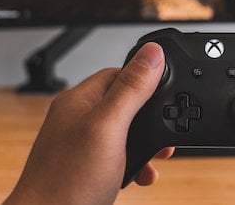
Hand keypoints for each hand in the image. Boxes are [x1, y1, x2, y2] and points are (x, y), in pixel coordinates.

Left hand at [4, 42, 173, 204]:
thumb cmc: (66, 181)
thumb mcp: (109, 127)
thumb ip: (131, 89)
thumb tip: (152, 53)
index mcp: (79, 100)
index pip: (118, 72)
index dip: (145, 78)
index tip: (167, 88)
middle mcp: (79, 119)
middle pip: (125, 102)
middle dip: (150, 116)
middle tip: (166, 130)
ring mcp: (83, 145)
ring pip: (125, 131)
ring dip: (146, 143)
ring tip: (158, 156)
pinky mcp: (89, 168)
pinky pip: (120, 156)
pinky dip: (137, 163)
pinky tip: (142, 174)